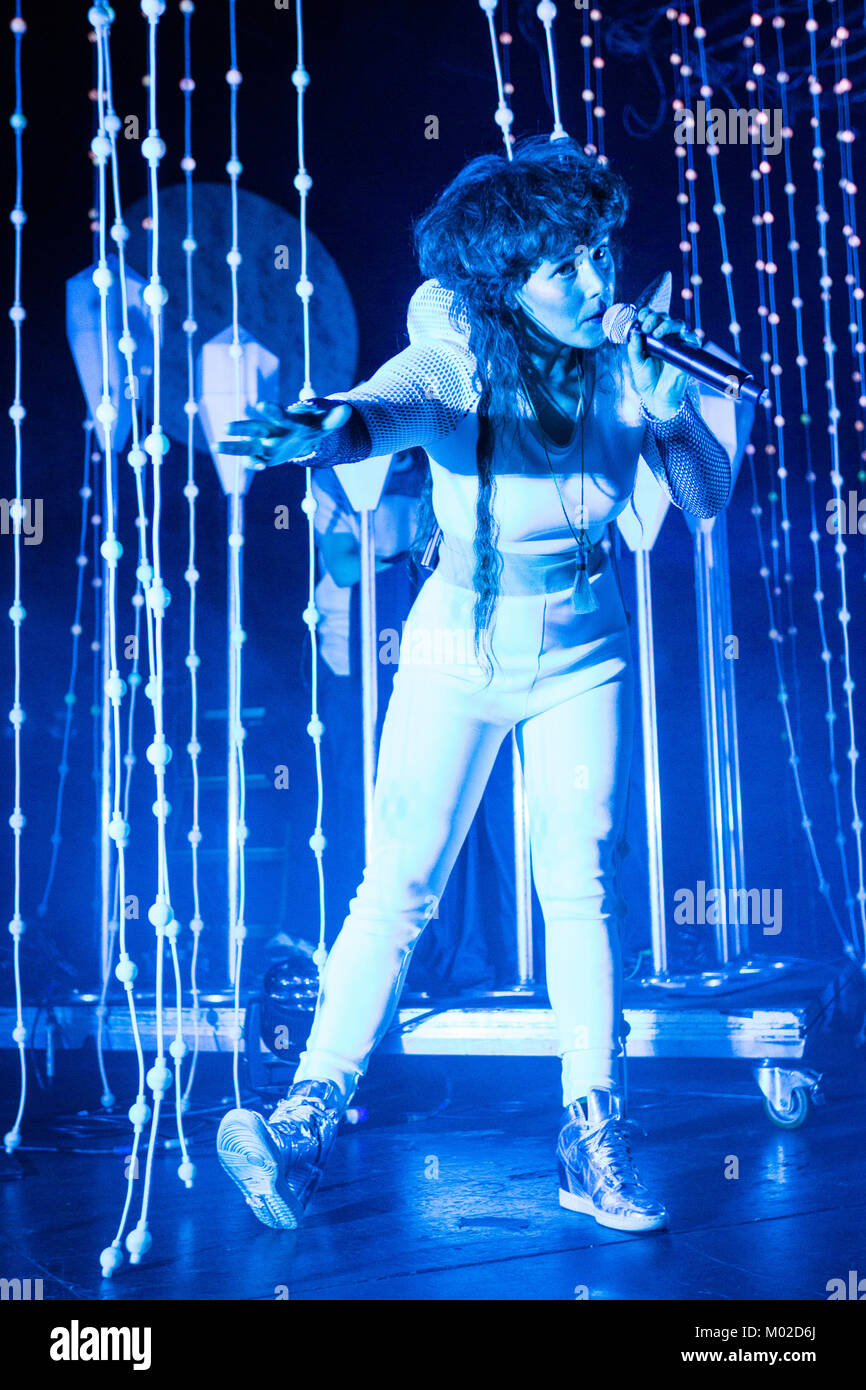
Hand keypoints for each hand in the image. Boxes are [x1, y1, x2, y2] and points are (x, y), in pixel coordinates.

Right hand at [217, 399, 350, 468]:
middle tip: (226, 427)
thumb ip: (334, 419)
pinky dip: (251, 464)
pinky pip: (253, 459)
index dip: (272, 411)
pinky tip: (254, 467)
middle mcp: (271, 430)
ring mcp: (265, 443)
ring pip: (246, 444)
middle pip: (255, 427)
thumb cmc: (314, 425)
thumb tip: (348, 411)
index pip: (278, 415)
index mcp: (286, 420)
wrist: (305, 435)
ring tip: (215, 446)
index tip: (263, 405)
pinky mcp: (264, 455)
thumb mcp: (325, 424)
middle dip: (242, 428)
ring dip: (232, 446)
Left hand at [626, 308, 699, 418]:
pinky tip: (678, 338)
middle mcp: (665, 338)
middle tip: (646, 327)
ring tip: (657, 333)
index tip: (641, 317)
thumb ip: (634, 348)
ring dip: (667, 325)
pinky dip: (689, 335)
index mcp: (652, 337)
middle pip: (665, 318)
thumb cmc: (647, 380)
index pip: (652, 318)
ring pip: (678, 324)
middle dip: (655, 318)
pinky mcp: (687, 353)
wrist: (656, 396)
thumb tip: (634, 333)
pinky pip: (693, 339)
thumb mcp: (636, 363)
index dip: (647, 314)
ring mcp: (677, 344)